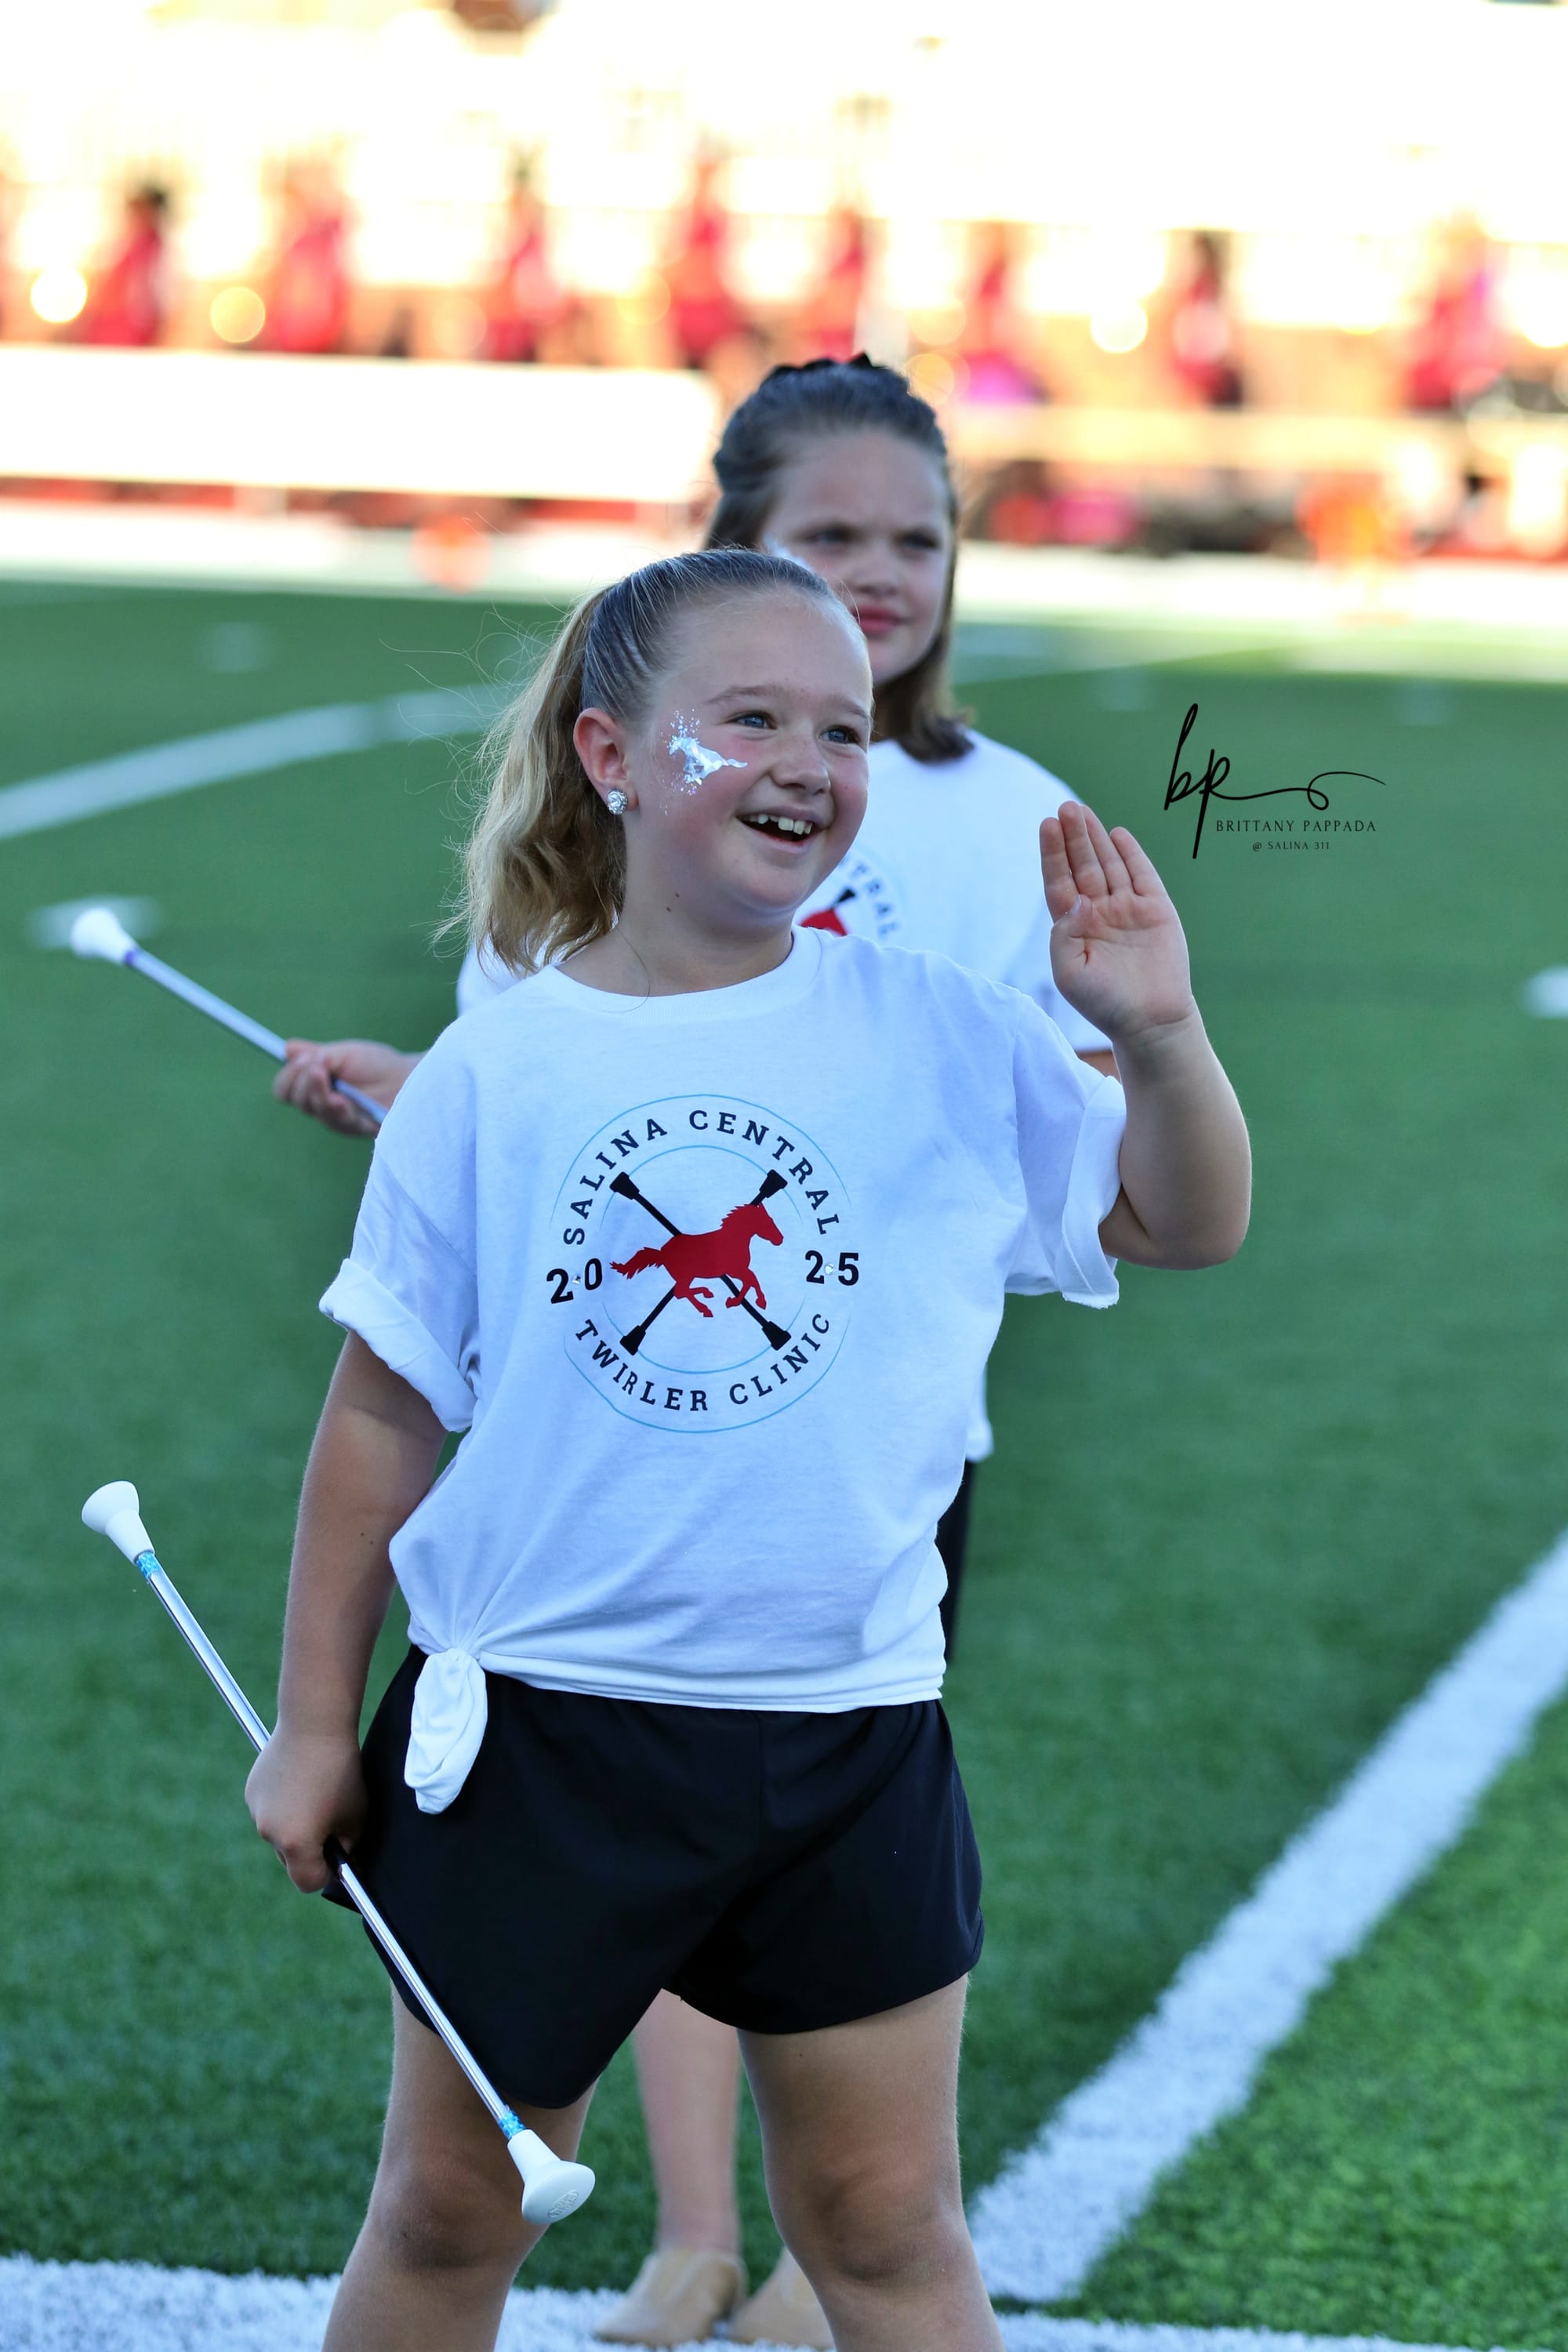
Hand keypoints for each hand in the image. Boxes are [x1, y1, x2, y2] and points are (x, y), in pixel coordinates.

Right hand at [245, 1726, 367, 1894]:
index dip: (325, 1874)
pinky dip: (282, 1806)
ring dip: (293, 1827)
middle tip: (328, 1824)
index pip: (307, 1882)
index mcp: (296, 1843)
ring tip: (313, 1796)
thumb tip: (341, 1858)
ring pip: (278, 1834)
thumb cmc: (341, 1771)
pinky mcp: (251, 1792)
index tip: (337, 1859)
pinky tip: (298, 1782)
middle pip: (290, 1860)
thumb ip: (348, 1846)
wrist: (313, 1726)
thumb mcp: (356, 1815)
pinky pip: (268, 1812)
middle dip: (308, 1851)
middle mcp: (270, 1832)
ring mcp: (256, 1811)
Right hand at [272, 1040, 420, 1137]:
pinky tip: (339, 1099)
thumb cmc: (376, 1065)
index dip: (288, 1077)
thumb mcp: (344, 1053)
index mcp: (314, 1087)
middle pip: (297, 1101)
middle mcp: (322, 1106)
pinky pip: (343, 1122)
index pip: (285, 1090)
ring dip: (318, 1092)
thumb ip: (317, 1054)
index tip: (302, 1059)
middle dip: (303, 1080)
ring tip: (323, 1074)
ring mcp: (340, 1120)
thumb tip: (287, 1048)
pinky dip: (338, 1108)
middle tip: (316, 1064)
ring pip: (318, 1111)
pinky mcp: (360, 1129)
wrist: (409, 1076)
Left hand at [1042, 800, 1193, 1044]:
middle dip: (1073, 837)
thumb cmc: (1105, 1004)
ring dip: (1096, 838)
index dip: (1053, 854)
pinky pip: (1142, 875)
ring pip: (1109, 865)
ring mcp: (1128, 909)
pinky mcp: (1156, 910)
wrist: (1151, 1021)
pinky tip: (1117, 833)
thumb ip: (1064, 936)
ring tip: (1082, 811)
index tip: (1047, 825)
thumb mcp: (1070, 974)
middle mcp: (1099, 912)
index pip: (1059, 881)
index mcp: (1074, 927)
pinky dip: (1131, 854)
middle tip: (1065, 807)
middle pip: (1083, 866)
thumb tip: (1078, 899)